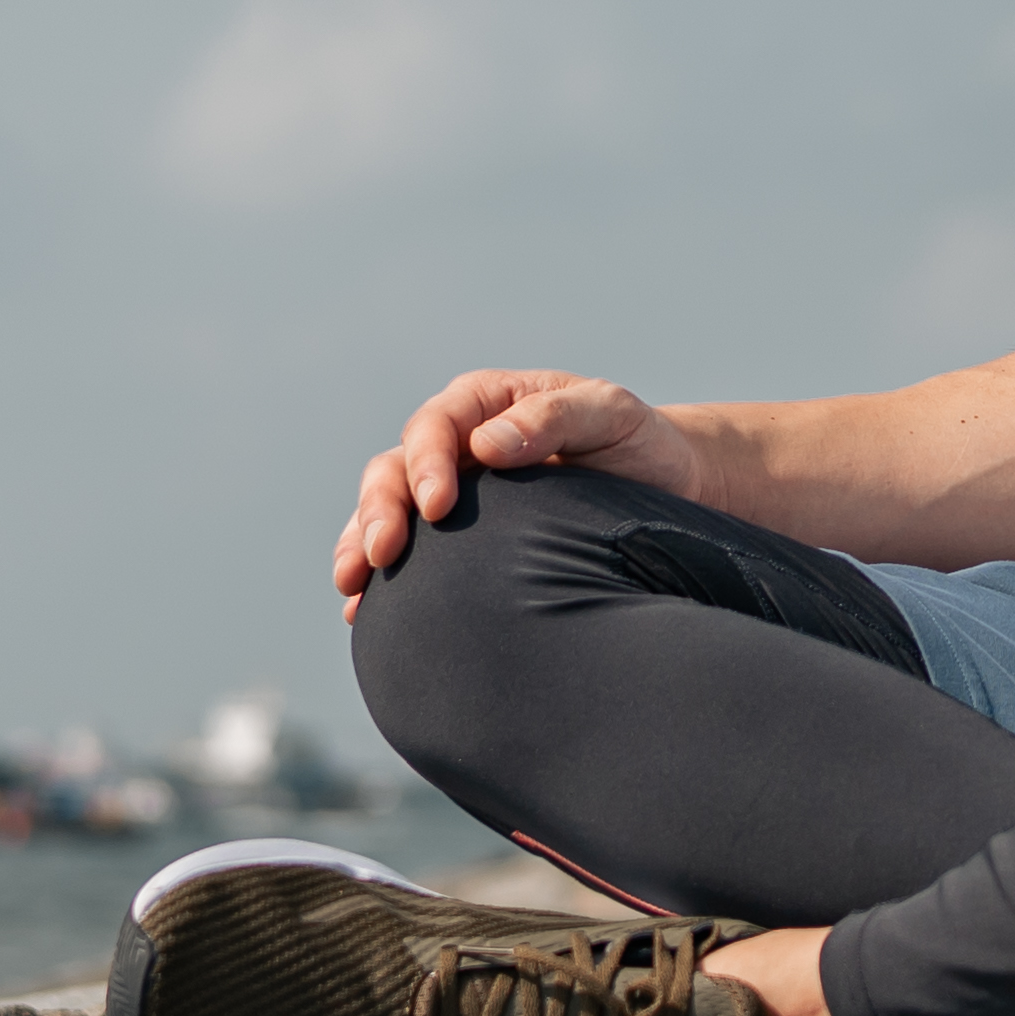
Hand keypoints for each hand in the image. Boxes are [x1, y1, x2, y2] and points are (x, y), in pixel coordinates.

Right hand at [335, 371, 701, 616]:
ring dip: (362, 544)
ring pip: (388, 511)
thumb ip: (554, 418)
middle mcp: (458, 444)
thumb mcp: (609, 414)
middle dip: (380, 509)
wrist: (662, 487)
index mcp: (486, 403)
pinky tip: (363, 612)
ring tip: (352, 585)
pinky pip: (408, 554)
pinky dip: (381, 579)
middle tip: (383, 553)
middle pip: (394, 468)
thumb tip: (486, 445)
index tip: (438, 507)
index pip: (436, 425)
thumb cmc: (637, 443)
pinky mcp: (459, 539)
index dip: (427, 464)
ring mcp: (454, 492)